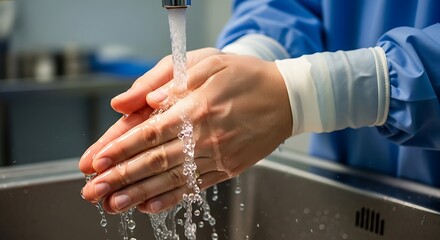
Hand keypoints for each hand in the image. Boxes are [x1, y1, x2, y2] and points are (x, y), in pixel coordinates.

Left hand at [80, 51, 291, 213]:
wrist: (288, 97)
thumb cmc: (245, 75)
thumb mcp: (208, 61)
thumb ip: (170, 78)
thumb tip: (140, 101)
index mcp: (197, 106)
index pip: (150, 132)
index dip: (121, 148)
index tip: (97, 161)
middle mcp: (206, 136)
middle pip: (155, 160)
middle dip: (121, 176)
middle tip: (92, 191)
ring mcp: (218, 156)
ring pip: (172, 178)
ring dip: (139, 193)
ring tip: (112, 205)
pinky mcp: (229, 168)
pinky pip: (196, 187)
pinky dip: (172, 198)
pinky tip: (149, 207)